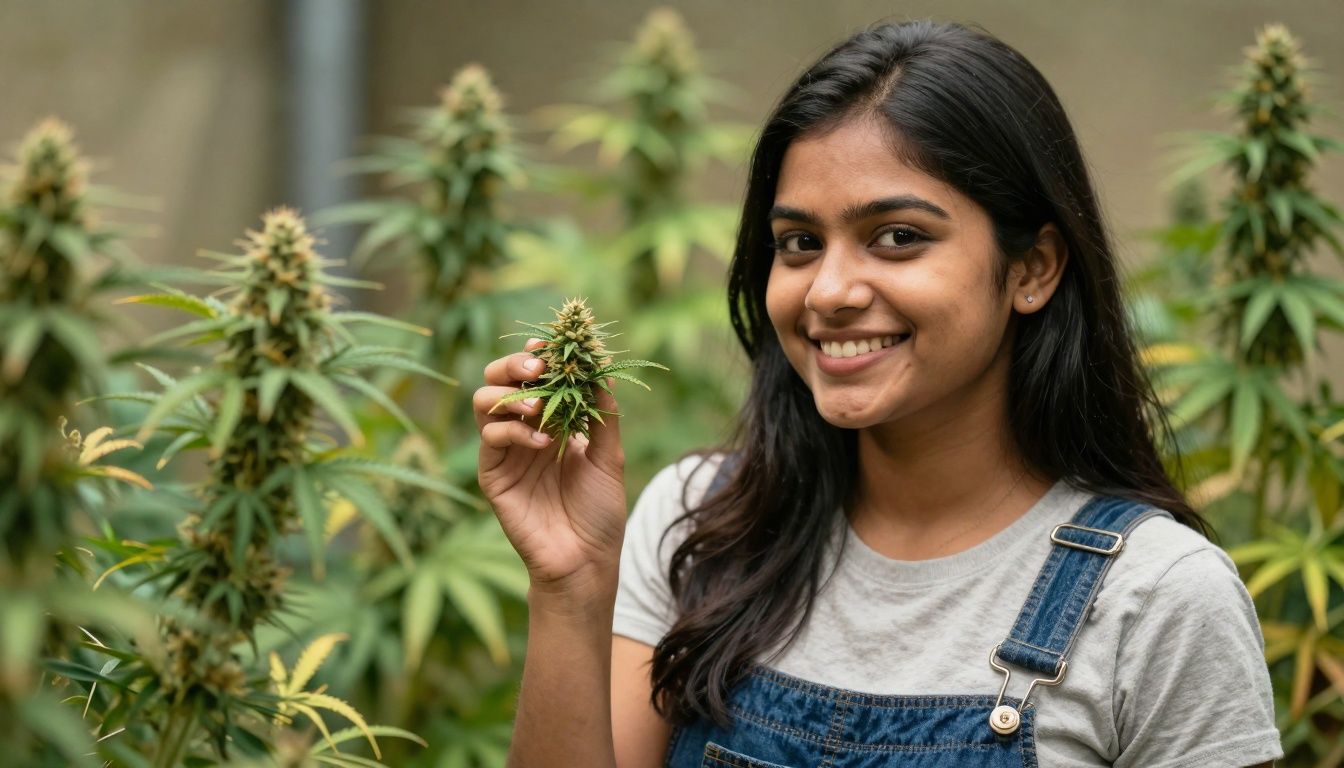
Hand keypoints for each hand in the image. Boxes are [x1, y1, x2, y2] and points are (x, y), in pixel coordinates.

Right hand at [474, 338, 626, 591]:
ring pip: (485, 402)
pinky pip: (491, 438)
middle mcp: (524, 430)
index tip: (551, 346)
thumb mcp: (610, 458)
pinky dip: (514, 430)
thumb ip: (604, 416)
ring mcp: (505, 452)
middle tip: (537, 365)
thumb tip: (603, 372)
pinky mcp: (493, 474)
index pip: (535, 377)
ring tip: (539, 404)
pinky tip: (542, 442)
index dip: (539, 356)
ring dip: (511, 394)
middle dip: (514, 364)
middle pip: (500, 380)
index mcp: (552, 422)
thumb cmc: (600, 512)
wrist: (585, 560)